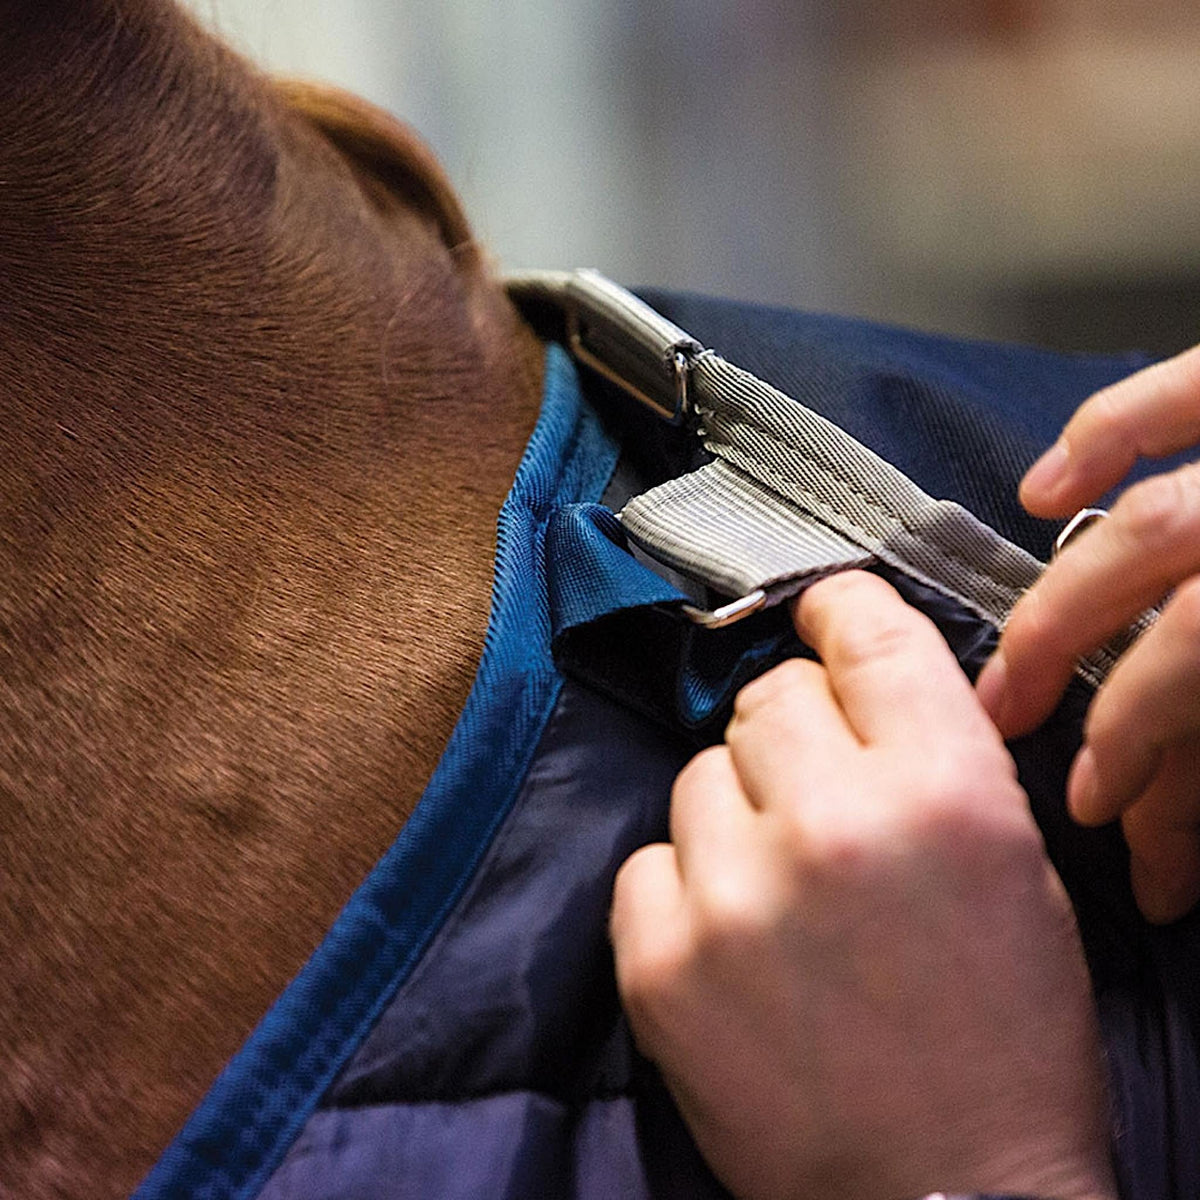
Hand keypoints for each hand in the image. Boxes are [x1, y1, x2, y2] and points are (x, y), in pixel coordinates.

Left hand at [611, 572, 1115, 1199]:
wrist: (948, 1197)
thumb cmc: (1002, 1036)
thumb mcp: (1011, 867)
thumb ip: (931, 753)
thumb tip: (849, 676)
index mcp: (944, 791)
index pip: (866, 636)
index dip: (839, 610)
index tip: (821, 613)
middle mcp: (833, 825)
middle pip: (766, 698)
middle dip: (791, 735)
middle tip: (816, 799)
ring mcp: (735, 894)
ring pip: (698, 774)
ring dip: (737, 814)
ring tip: (781, 889)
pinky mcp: (662, 962)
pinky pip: (646, 862)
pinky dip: (683, 887)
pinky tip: (731, 939)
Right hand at [977, 344, 1199, 921]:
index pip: (1198, 689)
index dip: (1159, 777)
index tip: (1142, 852)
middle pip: (1163, 623)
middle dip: (1091, 709)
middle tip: (1047, 769)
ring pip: (1151, 527)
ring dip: (1070, 604)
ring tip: (1017, 669)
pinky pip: (1182, 392)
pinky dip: (1108, 432)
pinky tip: (1049, 490)